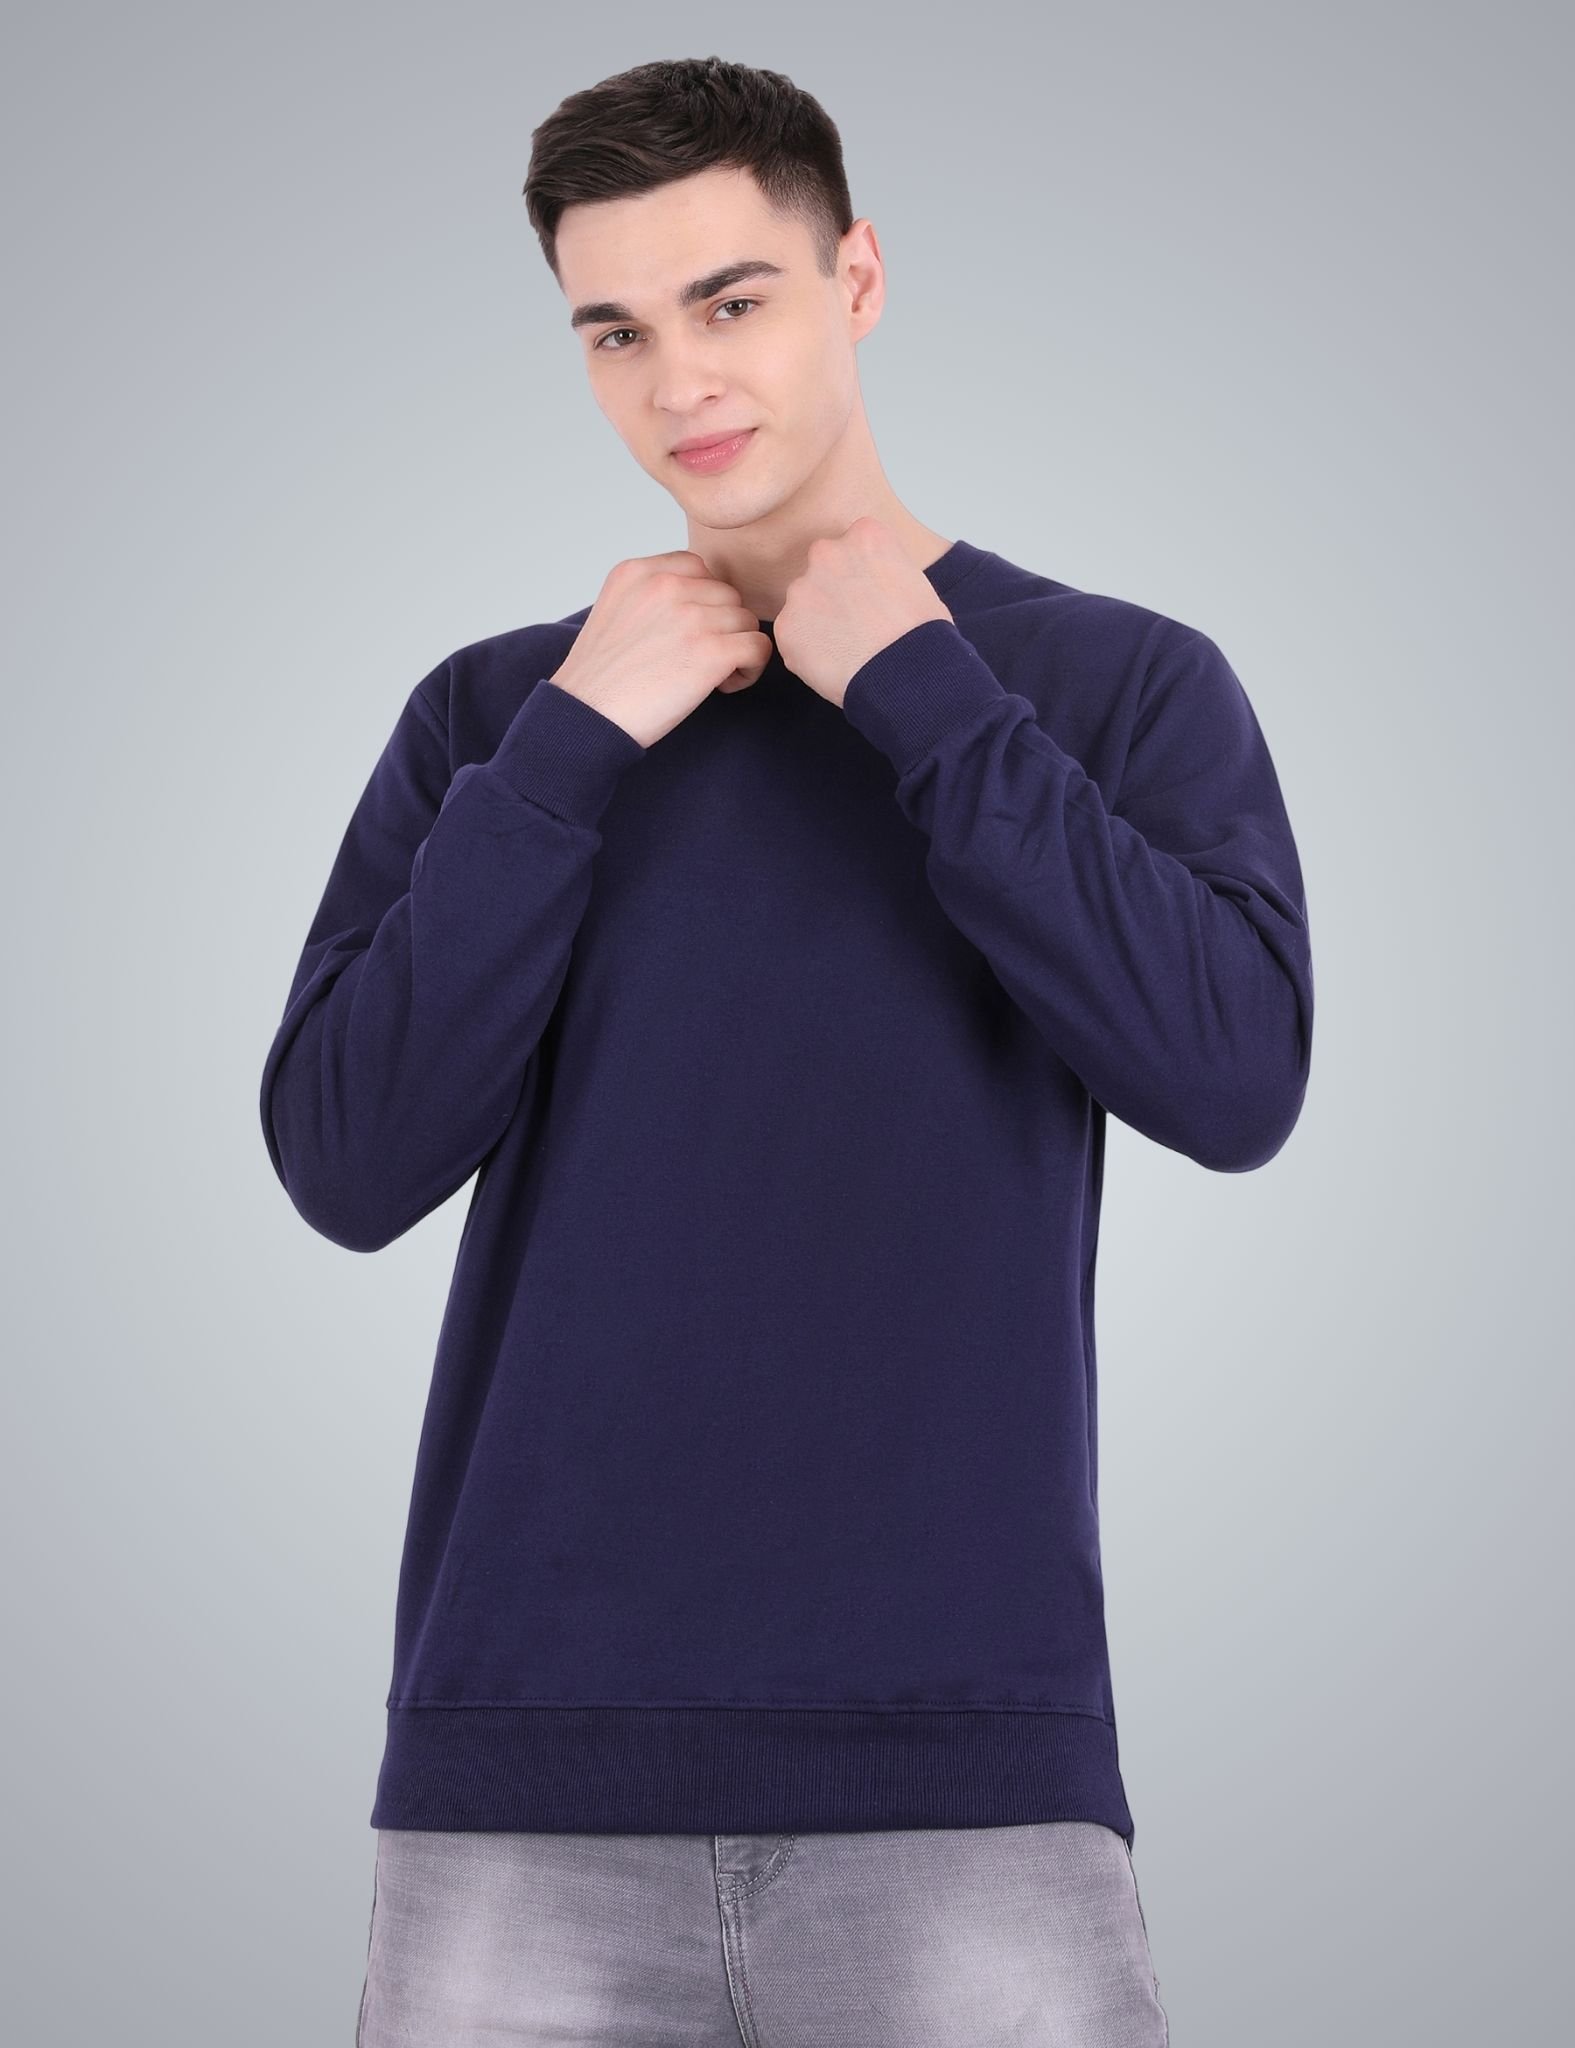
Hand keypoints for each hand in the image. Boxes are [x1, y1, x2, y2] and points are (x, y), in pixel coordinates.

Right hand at [549, 550, 773, 748]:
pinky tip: (722, 686)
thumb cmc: (601, 678)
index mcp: (639, 572)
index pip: (699, 568)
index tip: (686, 634)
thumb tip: (701, 598)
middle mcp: (666, 586)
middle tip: (695, 661)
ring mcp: (691, 616)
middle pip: (727, 595)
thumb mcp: (615, 611)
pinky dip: (749, 669)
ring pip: (746, 621)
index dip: (702, 603)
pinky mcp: (711, 651)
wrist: (586, 717)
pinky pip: (758, 647)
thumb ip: (653, 593)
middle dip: (720, 628)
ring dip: (735, 649)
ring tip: (707, 676)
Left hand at [772, 515, 953, 707]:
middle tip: (856, 622)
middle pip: (823, 567)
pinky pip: (792, 635)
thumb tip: (872, 584)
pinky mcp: (786, 626)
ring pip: (804, 601)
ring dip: (818, 619)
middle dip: (835, 590)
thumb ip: (883, 570)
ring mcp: (801, 589)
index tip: (872, 595)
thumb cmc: (922, 635)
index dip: (863, 574)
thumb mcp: (916, 582)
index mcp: (864, 535)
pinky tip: (834, 663)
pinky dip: (806, 649)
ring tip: (846, 647)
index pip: (853, 545)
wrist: (907, 675)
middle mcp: (827, 552)